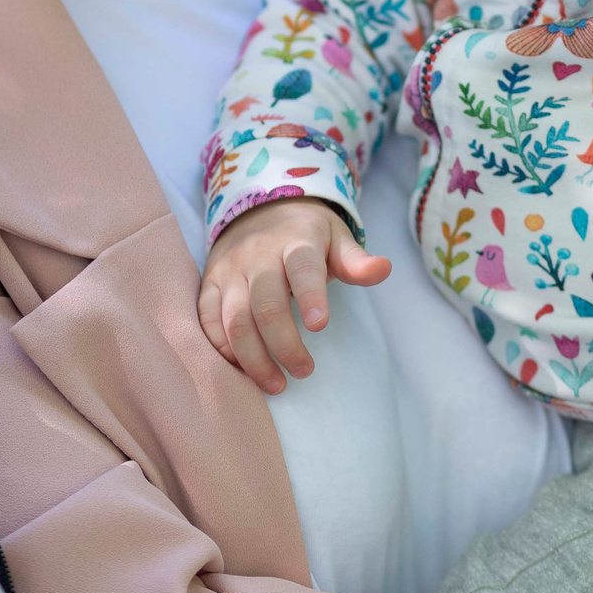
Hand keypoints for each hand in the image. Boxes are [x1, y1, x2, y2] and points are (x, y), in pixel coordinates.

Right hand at [200, 198, 390, 392]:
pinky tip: (242, 369)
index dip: (310, 295)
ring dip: (253, 358)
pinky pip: (207, 320)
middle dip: (284, 345)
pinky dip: (222, 348)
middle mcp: (257, 256)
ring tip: (276, 384)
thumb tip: (384, 269)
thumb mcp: (335, 238)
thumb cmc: (304, 233)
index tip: (321, 326)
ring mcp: (229, 271)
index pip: (302, 268)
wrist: (256, 208)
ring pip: (235, 319)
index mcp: (295, 242)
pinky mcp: (210, 284)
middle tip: (305, 371)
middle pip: (265, 305)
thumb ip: (356, 261)